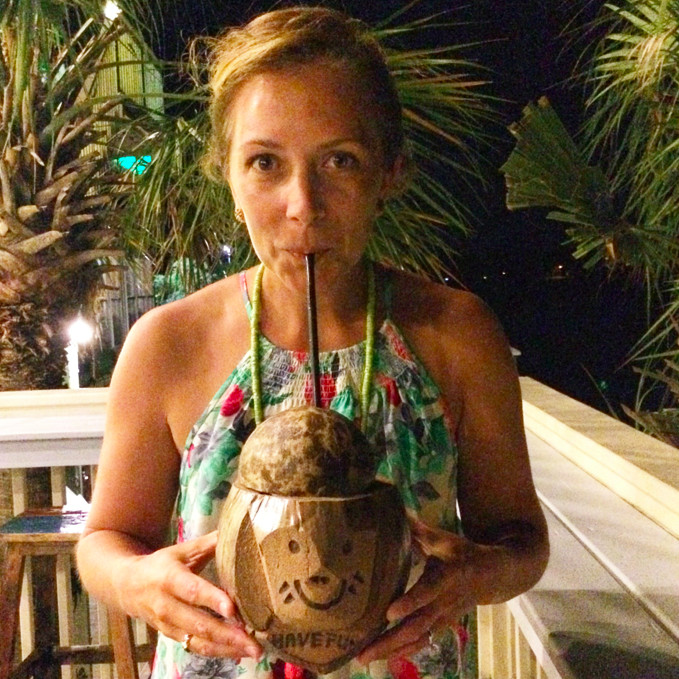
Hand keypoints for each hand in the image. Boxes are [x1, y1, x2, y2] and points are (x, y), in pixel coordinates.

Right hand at [118, 531, 261, 658]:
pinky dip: (217, 652)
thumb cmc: (160, 565)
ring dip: (227, 648)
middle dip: (228, 634)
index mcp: (170, 578)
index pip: (193, 591)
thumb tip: (236, 531)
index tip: (233, 609)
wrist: (127, 586)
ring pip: (198, 641)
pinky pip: (195, 648)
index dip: (212, 600)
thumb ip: (207, 544)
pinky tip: (238, 652)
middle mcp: (167, 606)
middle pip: (198, 623)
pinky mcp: (171, 637)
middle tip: (254, 641)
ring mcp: (168, 626)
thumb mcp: (180, 550)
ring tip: (253, 650)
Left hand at [357, 520, 479, 663]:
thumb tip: (394, 510)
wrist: (491, 577)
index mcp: (447, 577)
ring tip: (364, 658)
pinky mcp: (441, 627)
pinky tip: (380, 656)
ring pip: (416, 639)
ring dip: (390, 650)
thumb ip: (417, 530)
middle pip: (417, 626)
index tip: (390, 612)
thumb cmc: (462, 554)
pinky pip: (420, 643)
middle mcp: (444, 603)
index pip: (428, 591)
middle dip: (389, 639)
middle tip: (363, 650)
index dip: (410, 602)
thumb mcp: (443, 539)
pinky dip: (401, 652)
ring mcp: (443, 619)